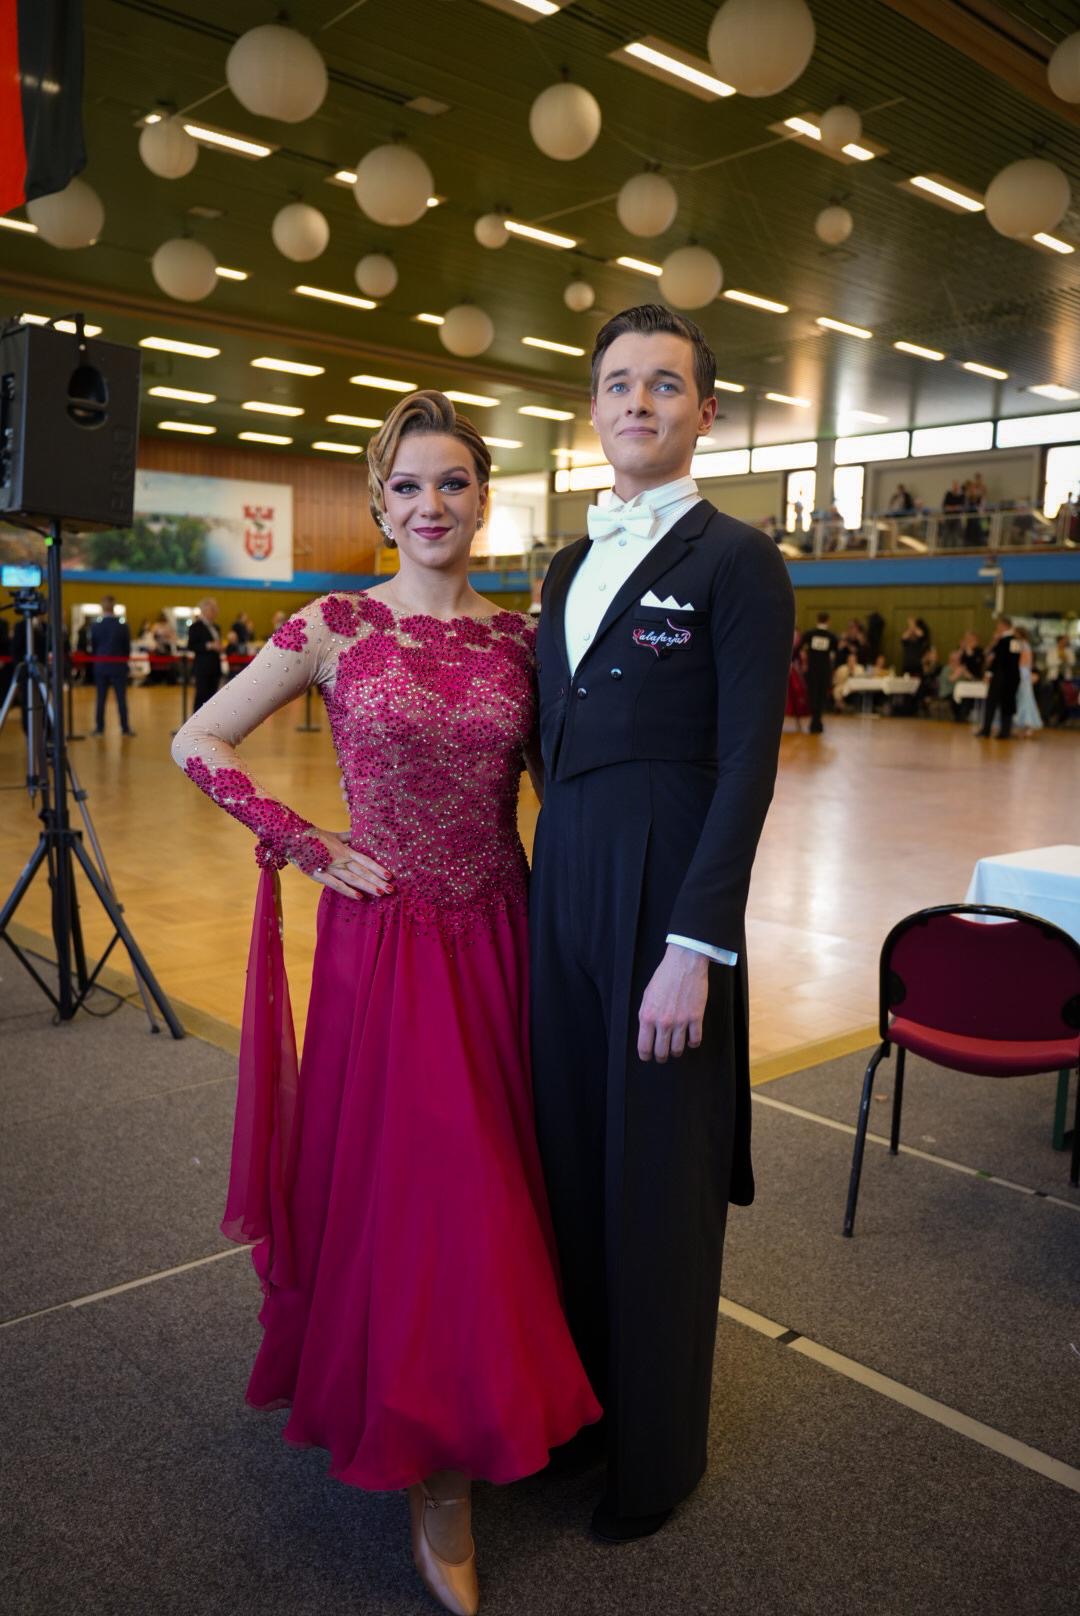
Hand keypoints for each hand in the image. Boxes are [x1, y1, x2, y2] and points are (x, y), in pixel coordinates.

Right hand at [307, 829, 392, 899]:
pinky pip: (336, 884)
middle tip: (391, 889)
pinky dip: (348, 891)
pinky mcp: (320, 875)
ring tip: (381, 893)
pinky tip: (359, 897)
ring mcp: (331, 867)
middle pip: (363, 871)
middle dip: (378, 880)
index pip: (365, 860)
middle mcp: (341, 859)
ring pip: (353, 878)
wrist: (293, 838)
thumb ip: (347, 837)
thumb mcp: (333, 835)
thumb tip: (357, 833)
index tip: (390, 876)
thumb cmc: (313, 837)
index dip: (378, 868)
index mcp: (345, 850)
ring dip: (368, 886)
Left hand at [637, 943, 708, 1062]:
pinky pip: (695, 1040)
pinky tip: (691, 1040)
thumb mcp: (647, 996)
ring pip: (678, 1049)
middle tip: (663, 1055)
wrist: (684, 963)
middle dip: (661, 1057)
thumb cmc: (664, 977)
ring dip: (677, 1051)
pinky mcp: (696, 1017)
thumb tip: (647, 1033)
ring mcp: (680, 1021)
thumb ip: (646, 1015)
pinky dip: (693, 1043)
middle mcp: (662, 1022)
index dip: (646, 1056)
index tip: (648, 1057)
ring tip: (676, 1048)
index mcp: (647, 1016)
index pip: (644, 1046)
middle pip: (661, 1052)